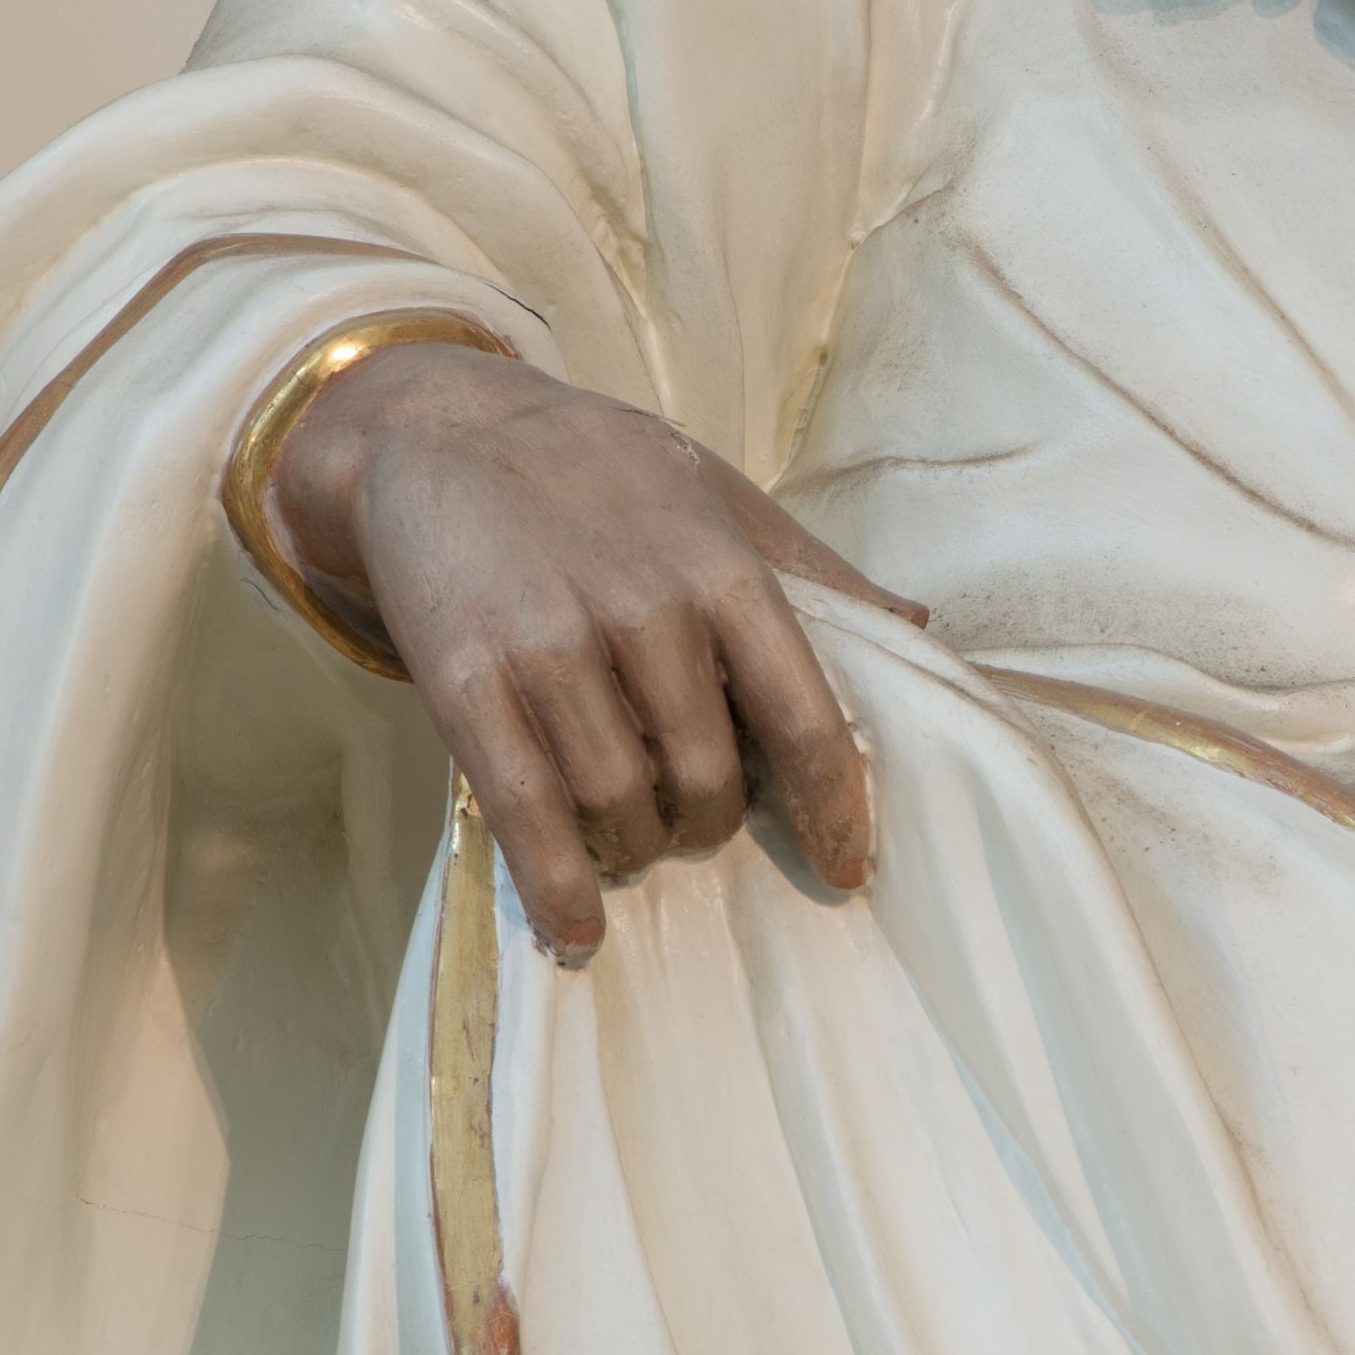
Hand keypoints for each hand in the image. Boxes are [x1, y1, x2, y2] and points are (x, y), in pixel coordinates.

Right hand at [271, 341, 919, 960]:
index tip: (849, 868)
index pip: (805, 719)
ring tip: (632, 841)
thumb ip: (814, 570)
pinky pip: (526, 811)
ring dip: (636, 848)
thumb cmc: (597, 468)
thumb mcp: (719, 495)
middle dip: (712, 825)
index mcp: (724, 571)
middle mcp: (646, 614)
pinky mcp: (467, 683)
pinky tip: (575, 926)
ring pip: (622, 806)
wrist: (440, 428)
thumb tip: (915, 627)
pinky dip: (556, 885)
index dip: (834, 809)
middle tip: (696, 821)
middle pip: (709, 780)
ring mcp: (552, 650)